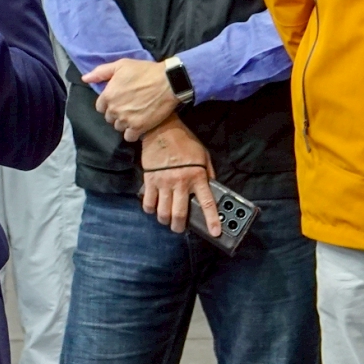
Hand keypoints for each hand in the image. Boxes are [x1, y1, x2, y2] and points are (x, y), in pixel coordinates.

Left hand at [83, 57, 177, 140]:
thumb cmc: (144, 71)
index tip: (118, 100)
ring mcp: (126, 120)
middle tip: (128, 107)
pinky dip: (132, 133)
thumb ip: (100, 73)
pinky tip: (138, 126)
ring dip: (124, 123)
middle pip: (109, 117)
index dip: (109, 104)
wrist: (168, 82)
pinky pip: (129, 137)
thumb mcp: (120, 65)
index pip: (100, 107)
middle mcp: (114, 109)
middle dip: (116, 113)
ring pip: (118, 127)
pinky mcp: (139, 127)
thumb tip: (84, 79)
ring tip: (135, 115)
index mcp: (107, 95)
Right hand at [139, 117, 218, 235]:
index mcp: (197, 177)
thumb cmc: (185, 142)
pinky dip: (150, 209)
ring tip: (166, 219)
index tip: (215, 233)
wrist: (162, 130)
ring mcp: (163, 182)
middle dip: (179, 226)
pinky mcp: (149, 179)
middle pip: (179, 213)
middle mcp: (180, 182)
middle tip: (179, 228)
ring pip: (162, 211)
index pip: (207, 203)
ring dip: (165, 220)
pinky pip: (148, 201)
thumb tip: (211, 189)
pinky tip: (153, 208)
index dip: (212, 220)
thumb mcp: (203, 157)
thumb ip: (208, 174)